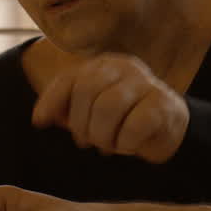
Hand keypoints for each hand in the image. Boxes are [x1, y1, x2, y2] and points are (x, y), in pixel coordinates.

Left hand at [32, 53, 189, 163]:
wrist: (170, 129)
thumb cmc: (125, 119)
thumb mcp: (92, 110)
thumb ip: (67, 108)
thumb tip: (39, 119)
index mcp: (105, 65)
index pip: (70, 77)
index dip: (51, 101)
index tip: (41, 123)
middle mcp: (126, 67)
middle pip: (87, 91)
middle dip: (81, 124)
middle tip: (89, 141)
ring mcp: (147, 83)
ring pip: (108, 107)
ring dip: (103, 135)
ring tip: (109, 145)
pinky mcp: (163, 104)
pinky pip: (133, 126)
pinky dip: (125, 143)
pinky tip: (128, 145)